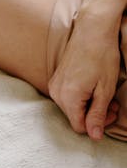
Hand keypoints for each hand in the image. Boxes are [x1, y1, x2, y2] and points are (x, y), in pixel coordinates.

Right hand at [48, 0, 121, 139]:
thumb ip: (97, 115)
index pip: (79, 126)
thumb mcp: (105, 90)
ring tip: (104, 95)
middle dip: (94, 115)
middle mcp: (56, 92)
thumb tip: (94, 135)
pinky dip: (81, 97)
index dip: (97, 125)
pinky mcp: (56, 78)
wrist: (92, 32)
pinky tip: (93, 88)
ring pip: (71, 107)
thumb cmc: (101, 58)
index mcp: (68, 97)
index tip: (111, 114)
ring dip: (88, 105)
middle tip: (112, 106)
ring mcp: (54, 84)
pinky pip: (67, 96)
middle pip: (74, 117)